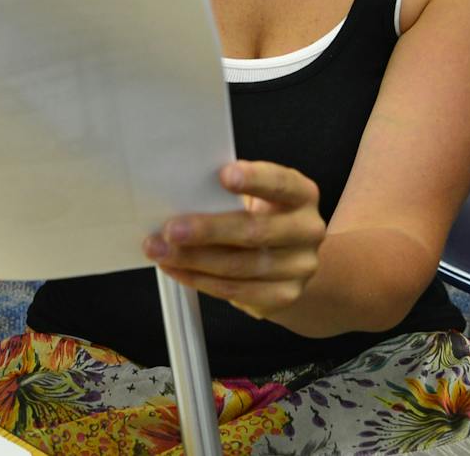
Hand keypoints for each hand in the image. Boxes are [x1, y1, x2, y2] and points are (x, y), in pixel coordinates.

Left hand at [142, 161, 325, 321]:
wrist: (290, 256)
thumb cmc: (262, 213)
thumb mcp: (257, 194)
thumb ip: (231, 191)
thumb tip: (183, 191)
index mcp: (302, 194)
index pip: (279, 183)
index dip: (253, 179)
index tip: (222, 175)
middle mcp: (308, 230)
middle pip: (255, 232)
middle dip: (208, 231)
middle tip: (172, 229)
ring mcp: (300, 267)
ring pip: (240, 266)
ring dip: (194, 260)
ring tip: (161, 250)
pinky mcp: (284, 295)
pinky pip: (236, 291)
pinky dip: (200, 280)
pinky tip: (177, 269)